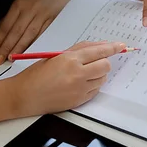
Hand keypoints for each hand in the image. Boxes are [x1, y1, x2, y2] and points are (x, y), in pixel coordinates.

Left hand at [0, 0, 72, 64]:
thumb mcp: (19, 2)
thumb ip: (5, 20)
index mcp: (19, 5)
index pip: (5, 27)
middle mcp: (30, 10)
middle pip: (15, 33)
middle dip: (5, 48)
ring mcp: (42, 16)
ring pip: (28, 36)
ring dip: (18, 49)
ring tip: (8, 59)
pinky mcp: (53, 20)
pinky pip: (41, 35)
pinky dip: (33, 45)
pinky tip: (27, 52)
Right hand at [10, 41, 125, 116]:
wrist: (24, 96)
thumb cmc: (38, 74)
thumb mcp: (57, 56)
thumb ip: (80, 49)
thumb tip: (101, 45)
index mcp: (70, 59)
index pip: (99, 51)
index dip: (112, 48)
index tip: (121, 46)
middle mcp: (77, 74)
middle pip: (105, 65)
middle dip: (104, 62)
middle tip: (95, 62)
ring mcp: (79, 89)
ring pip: (102, 78)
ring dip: (98, 74)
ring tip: (83, 74)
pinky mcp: (80, 100)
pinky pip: (96, 90)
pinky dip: (92, 85)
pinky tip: (80, 84)